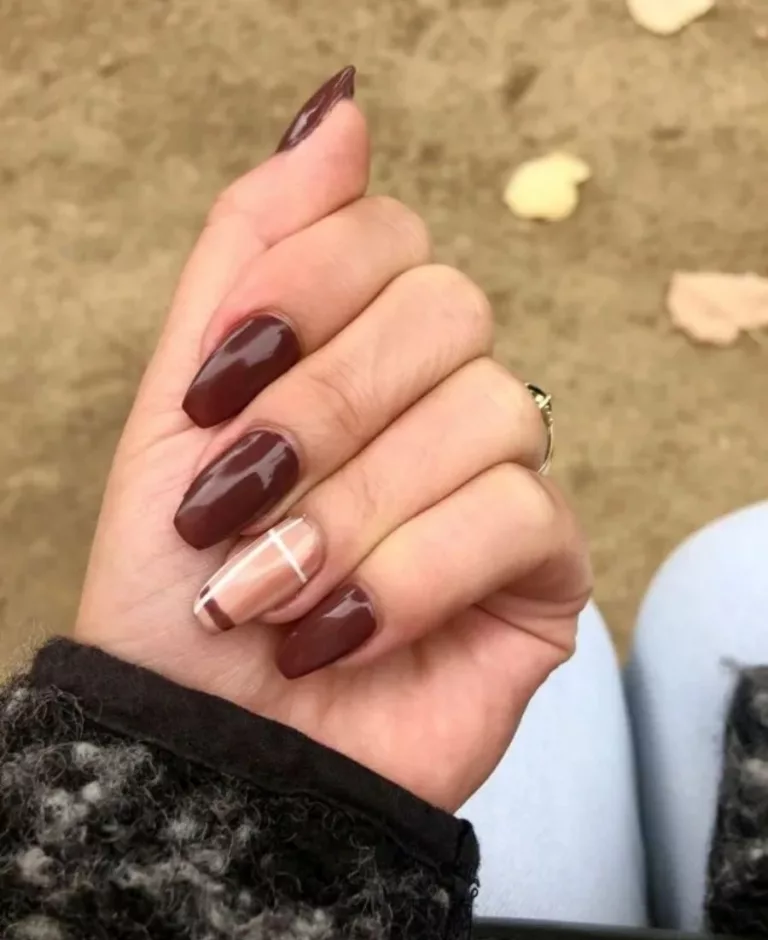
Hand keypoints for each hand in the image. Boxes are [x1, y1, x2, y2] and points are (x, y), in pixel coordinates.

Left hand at [76, 71, 590, 811]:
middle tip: (235, 504)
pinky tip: (340, 633)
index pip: (385, 233)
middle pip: (448, 310)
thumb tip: (340, 109)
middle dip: (322, 413)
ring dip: (354, 510)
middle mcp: (440, 400)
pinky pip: (521, 512)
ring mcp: (501, 480)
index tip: (215, 388)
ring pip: (492, 408)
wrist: (209, 749)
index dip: (303, 290)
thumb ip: (253, 248)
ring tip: (271, 594)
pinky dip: (410, 573)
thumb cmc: (178, 588)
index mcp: (356, 350)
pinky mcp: (544, 568)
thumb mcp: (179, 404)